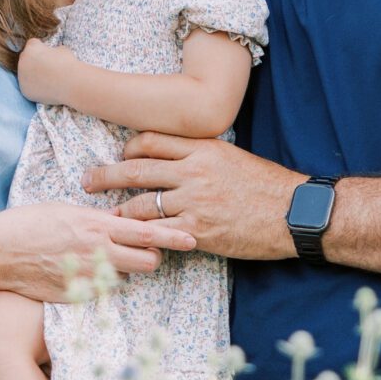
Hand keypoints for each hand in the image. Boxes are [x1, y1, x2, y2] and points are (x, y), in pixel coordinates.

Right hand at [0, 202, 195, 302]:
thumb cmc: (25, 223)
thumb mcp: (64, 210)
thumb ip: (95, 219)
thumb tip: (116, 223)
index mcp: (96, 225)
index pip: (146, 231)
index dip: (173, 236)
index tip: (193, 238)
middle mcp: (96, 252)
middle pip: (147, 261)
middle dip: (152, 257)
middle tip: (143, 251)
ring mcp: (86, 278)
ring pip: (126, 278)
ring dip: (125, 270)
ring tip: (106, 260)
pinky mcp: (75, 297)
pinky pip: (100, 292)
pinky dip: (98, 284)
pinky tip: (79, 273)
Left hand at [15, 36, 70, 104]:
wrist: (71, 84)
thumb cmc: (68, 64)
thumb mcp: (62, 49)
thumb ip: (51, 51)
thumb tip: (51, 54)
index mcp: (31, 47)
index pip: (33, 44)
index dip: (42, 48)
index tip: (49, 54)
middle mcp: (22, 61)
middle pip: (26, 58)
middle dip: (35, 62)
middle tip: (48, 68)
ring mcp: (21, 77)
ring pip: (26, 73)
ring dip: (33, 74)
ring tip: (48, 79)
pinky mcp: (24, 90)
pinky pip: (28, 86)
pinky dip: (35, 87)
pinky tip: (46, 88)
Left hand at [84, 133, 304, 261]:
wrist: (294, 213)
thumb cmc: (267, 185)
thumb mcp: (233, 157)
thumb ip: (201, 156)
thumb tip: (176, 158)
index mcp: (202, 148)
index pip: (151, 141)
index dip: (129, 149)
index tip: (120, 157)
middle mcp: (194, 171)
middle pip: (136, 169)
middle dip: (106, 175)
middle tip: (86, 181)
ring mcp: (194, 201)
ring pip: (142, 203)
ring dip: (120, 210)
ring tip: (107, 216)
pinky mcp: (198, 230)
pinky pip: (160, 232)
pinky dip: (143, 235)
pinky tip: (133, 238)